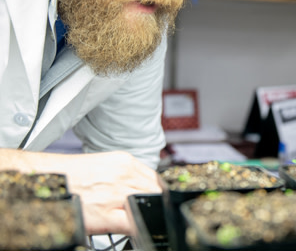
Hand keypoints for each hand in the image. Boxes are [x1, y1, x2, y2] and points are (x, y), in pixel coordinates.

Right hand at [0, 149, 159, 234]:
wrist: (45, 181)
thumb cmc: (70, 176)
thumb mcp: (105, 165)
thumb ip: (125, 174)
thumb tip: (141, 186)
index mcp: (124, 162)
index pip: (154, 178)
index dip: (156, 191)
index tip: (155, 198)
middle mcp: (124, 175)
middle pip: (154, 192)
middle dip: (152, 202)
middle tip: (143, 209)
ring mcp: (116, 194)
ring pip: (147, 205)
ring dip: (144, 211)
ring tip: (133, 216)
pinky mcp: (106, 214)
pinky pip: (134, 222)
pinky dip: (138, 226)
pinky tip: (133, 227)